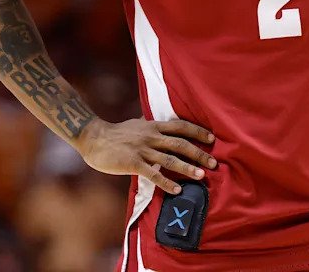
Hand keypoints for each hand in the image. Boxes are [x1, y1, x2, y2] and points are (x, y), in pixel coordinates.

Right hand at [75, 118, 216, 193]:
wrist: (94, 139)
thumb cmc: (116, 132)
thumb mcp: (136, 123)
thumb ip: (149, 123)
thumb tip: (156, 118)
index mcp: (153, 125)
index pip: (181, 127)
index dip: (197, 132)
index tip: (212, 139)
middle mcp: (151, 136)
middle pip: (181, 144)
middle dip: (199, 153)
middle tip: (214, 163)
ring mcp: (143, 150)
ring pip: (170, 159)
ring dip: (187, 168)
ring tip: (201, 176)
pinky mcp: (133, 163)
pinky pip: (153, 174)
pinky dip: (167, 182)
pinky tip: (177, 190)